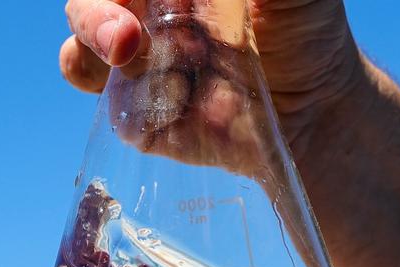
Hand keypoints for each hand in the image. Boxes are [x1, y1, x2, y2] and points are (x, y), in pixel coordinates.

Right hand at [59, 0, 367, 167]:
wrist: (318, 114)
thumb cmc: (308, 33)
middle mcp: (147, 18)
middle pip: (87, 6)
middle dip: (92, 15)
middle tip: (122, 36)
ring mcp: (141, 70)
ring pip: (81, 55)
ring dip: (88, 53)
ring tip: (124, 54)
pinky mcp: (146, 121)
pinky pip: (117, 115)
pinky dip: (132, 112)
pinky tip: (176, 109)